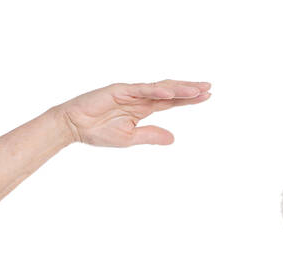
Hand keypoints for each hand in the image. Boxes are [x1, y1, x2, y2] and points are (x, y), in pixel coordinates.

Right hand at [52, 79, 210, 146]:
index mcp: (143, 109)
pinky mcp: (119, 90)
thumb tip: (173, 138)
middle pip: (170, 91)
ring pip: (159, 88)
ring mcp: (130, 92)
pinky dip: (156, 90)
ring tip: (196, 90)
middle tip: (209, 87)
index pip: (171, 102)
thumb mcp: (130, 139)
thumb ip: (151, 136)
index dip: (188, 99)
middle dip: (189, 89)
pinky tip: (171, 92)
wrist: (74, 126)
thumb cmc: (98, 132)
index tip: (206, 96)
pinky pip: (141, 90)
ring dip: (178, 89)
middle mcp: (140, 98)